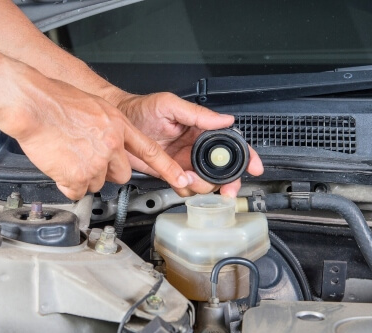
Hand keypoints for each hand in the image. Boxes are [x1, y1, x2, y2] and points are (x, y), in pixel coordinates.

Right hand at [0, 71, 190, 199]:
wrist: (33, 103)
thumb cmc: (56, 100)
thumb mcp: (94, 108)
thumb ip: (108, 128)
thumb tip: (112, 143)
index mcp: (118, 125)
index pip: (150, 151)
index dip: (168, 168)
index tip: (182, 180)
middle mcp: (111, 145)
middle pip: (122, 174)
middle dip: (108, 172)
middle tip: (88, 158)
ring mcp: (96, 162)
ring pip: (97, 183)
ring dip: (84, 176)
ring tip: (69, 156)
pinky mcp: (78, 176)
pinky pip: (77, 190)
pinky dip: (68, 183)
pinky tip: (59, 164)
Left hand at [117, 92, 263, 196]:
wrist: (117, 123)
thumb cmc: (140, 109)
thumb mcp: (170, 105)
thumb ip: (197, 114)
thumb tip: (225, 119)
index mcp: (200, 129)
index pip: (229, 144)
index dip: (245, 156)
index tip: (254, 167)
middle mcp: (195, 147)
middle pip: (222, 169)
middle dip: (227, 181)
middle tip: (225, 188)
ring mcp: (183, 162)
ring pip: (205, 182)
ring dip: (202, 186)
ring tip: (189, 177)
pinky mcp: (170, 173)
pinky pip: (185, 187)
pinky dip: (185, 189)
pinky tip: (178, 181)